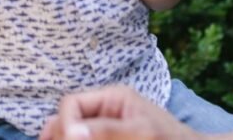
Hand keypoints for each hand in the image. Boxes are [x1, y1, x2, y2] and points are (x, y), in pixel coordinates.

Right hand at [40, 85, 204, 139]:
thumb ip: (107, 130)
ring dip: (67, 136)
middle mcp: (105, 109)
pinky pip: (87, 135)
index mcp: (112, 97)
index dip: (64, 123)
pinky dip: (78, 138)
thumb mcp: (142, 134)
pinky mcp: (110, 136)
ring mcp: (107, 125)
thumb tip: (72, 132)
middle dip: (60, 133)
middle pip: (68, 119)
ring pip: (75, 131)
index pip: (71, 103)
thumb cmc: (172, 139)